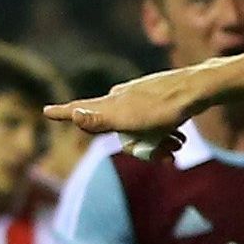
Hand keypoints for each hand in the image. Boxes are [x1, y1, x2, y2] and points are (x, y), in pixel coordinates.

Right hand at [47, 66, 214, 154]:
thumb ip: (101, 119)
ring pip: (140, 131)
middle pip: (119, 132)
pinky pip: (155, 125)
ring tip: (176, 147)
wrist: (198, 89)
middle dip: (139, 149)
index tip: (46, 110)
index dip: (64, 113)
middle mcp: (122, 98)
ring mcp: (140, 98)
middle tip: (164, 154)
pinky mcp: (158, 100)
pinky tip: (180, 139)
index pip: (82, 109)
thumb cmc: (163, 108)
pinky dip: (165, 135)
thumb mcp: (129, 118)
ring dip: (157, 145)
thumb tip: (74, 113)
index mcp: (111, 103)